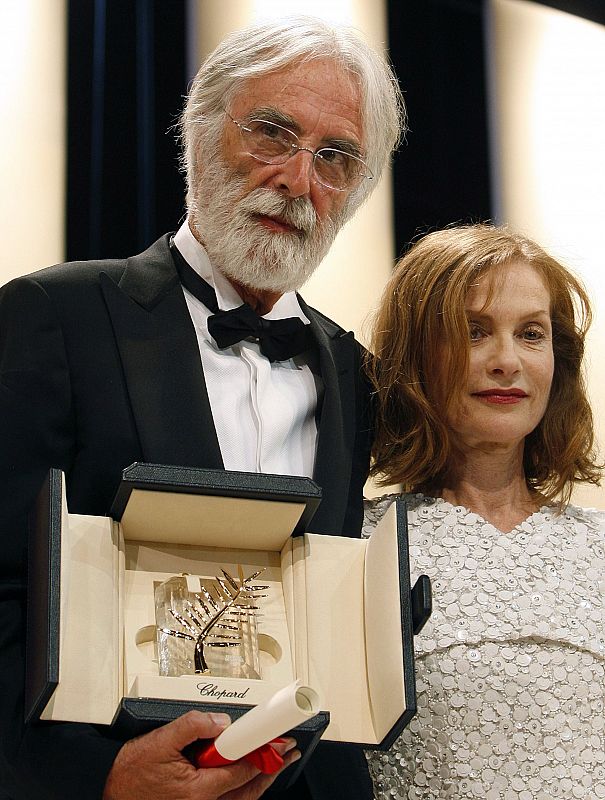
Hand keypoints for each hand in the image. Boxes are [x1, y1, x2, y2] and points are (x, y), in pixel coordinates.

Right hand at [102, 711, 299, 799]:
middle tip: (288, 753)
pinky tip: (246, 776)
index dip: (265, 754)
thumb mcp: (160, 740)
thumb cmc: (131, 773)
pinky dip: (242, 789)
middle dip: (271, 770)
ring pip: (241, 799)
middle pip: (248, 790)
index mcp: (198, 790)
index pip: (242, 769)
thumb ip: (193, 725)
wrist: (110, 792)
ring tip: (275, 763)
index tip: (282, 742)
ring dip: (259, 781)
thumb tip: (220, 721)